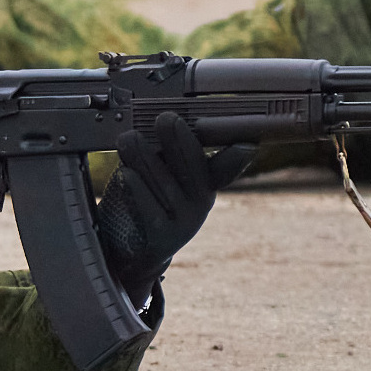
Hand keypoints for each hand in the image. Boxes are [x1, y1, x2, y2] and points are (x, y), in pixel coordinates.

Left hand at [93, 114, 254, 304]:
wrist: (135, 252)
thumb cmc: (150, 198)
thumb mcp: (166, 173)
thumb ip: (170, 151)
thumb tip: (165, 118)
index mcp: (207, 181)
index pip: (228, 164)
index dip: (238, 154)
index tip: (244, 142)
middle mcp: (202, 202)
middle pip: (192, 166)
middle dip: (178, 139)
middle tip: (164, 119)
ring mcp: (185, 223)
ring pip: (165, 184)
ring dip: (145, 158)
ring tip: (129, 139)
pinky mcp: (162, 239)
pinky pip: (149, 210)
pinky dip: (137, 191)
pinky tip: (126, 174)